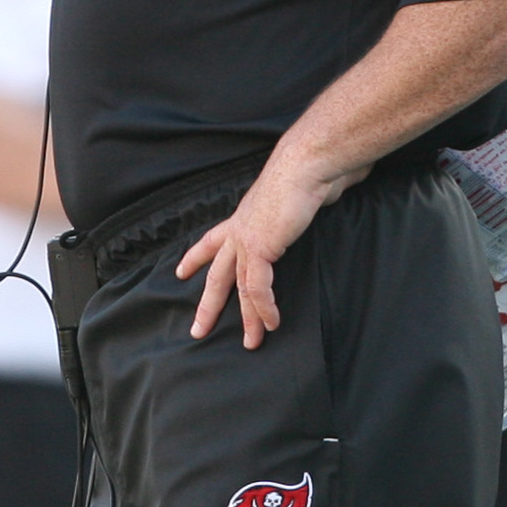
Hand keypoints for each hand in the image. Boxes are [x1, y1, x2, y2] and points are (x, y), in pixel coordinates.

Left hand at [176, 148, 367, 347]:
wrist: (307, 164)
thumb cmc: (310, 170)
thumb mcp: (301, 192)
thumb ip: (305, 200)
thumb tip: (324, 193)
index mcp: (246, 216)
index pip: (213, 239)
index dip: (196, 256)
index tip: (182, 271)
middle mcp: (241, 228)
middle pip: (217, 271)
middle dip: (208, 303)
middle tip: (198, 328)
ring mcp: (247, 239)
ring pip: (237, 286)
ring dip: (247, 317)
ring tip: (251, 342)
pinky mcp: (260, 248)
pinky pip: (259, 287)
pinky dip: (265, 307)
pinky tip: (271, 322)